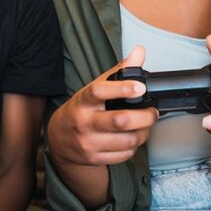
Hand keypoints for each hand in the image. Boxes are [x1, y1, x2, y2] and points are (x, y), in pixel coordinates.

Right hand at [47, 47, 157, 165]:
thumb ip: (119, 71)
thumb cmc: (81, 109)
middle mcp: (84, 122)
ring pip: (127, 140)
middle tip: (152, 112)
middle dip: (145, 117)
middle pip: (120, 121)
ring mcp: (88, 142)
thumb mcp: (94, 88)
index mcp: (83, 100)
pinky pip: (124, 155)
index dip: (122, 89)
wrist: (59, 139)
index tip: (140, 87)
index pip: (100, 91)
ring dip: (143, 133)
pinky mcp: (93, 158)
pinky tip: (131, 139)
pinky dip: (133, 147)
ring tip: (144, 126)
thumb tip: (139, 52)